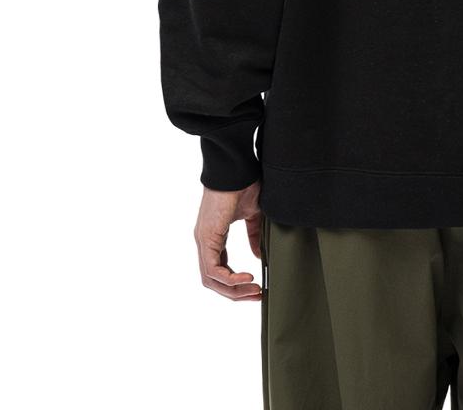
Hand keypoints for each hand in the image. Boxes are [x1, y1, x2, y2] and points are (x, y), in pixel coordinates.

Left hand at [194, 181, 264, 300]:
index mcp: (214, 236)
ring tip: (255, 290)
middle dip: (236, 293)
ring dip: (233, 290)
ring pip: (211, 280)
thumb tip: (259, 256)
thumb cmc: (244, 184)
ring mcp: (203, 240)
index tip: (256, 288)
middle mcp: (205, 241)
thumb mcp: (253, 215)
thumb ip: (254, 236)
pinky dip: (230, 279)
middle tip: (257, 296)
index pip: (219, 270)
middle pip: (213, 281)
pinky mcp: (207, 237)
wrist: (237, 167)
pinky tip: (248, 277)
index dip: (236, 284)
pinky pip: (213, 269)